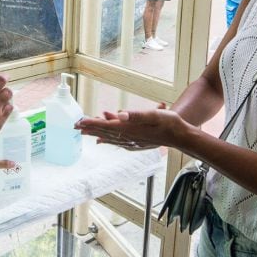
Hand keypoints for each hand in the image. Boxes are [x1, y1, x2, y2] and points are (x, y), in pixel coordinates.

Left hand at [75, 103, 190, 151]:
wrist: (181, 136)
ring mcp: (133, 142)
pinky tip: (103, 141)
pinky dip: (107, 140)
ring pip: (109, 137)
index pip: (106, 125)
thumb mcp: (154, 114)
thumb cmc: (169, 122)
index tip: (79, 121)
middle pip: (105, 133)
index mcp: (131, 129)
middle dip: (89, 129)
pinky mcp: (137, 143)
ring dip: (96, 134)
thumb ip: (136, 115)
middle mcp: (129, 137)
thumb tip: (120, 114)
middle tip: (75, 126)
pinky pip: (117, 142)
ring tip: (84, 132)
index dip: (91, 123)